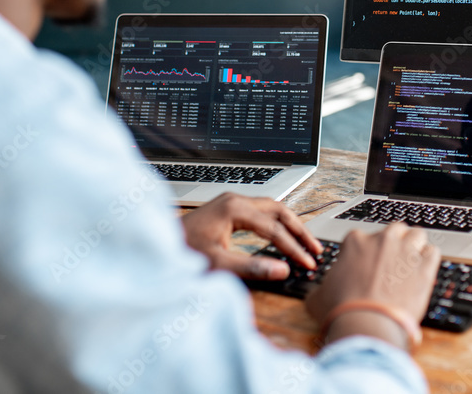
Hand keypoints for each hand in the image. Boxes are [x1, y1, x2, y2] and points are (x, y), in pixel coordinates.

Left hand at [181, 193, 322, 279]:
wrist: (156, 245)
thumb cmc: (181, 252)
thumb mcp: (217, 264)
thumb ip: (252, 267)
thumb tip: (282, 270)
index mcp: (234, 209)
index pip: (274, 228)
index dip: (294, 248)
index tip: (308, 263)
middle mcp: (235, 200)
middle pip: (279, 210)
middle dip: (299, 230)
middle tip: (315, 249)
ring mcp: (230, 202)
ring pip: (271, 209)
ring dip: (290, 225)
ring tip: (305, 243)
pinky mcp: (226, 210)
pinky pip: (260, 212)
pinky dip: (276, 223)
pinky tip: (282, 236)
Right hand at [305, 223, 439, 346]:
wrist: (366, 325)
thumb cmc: (341, 310)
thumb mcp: (318, 297)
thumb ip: (320, 288)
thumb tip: (318, 293)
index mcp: (356, 241)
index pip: (364, 237)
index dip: (367, 252)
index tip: (368, 265)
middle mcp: (382, 239)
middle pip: (394, 230)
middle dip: (394, 243)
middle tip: (392, 262)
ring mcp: (406, 250)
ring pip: (417, 235)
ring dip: (415, 246)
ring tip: (411, 263)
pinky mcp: (425, 266)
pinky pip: (433, 252)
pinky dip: (429, 260)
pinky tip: (424, 272)